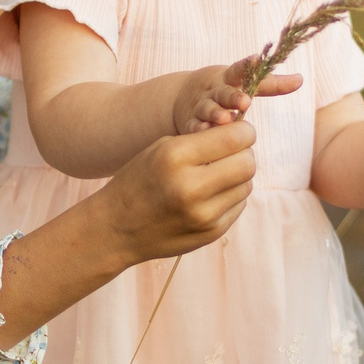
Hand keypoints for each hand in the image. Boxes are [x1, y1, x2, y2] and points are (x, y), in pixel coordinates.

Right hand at [98, 120, 257, 262]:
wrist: (116, 229)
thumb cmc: (139, 181)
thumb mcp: (161, 150)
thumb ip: (202, 141)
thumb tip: (244, 136)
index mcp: (175, 157)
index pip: (235, 137)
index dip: (244, 131)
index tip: (240, 132)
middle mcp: (190, 187)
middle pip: (248, 163)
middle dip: (245, 154)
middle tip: (233, 153)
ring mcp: (203, 214)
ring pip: (246, 185)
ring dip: (237, 177)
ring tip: (216, 176)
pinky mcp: (211, 232)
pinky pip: (238, 205)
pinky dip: (230, 196)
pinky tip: (210, 196)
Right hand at [174, 56, 304, 134]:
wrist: (184, 97)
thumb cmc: (224, 89)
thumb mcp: (244, 83)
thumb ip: (271, 84)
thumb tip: (301, 79)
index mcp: (228, 79)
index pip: (239, 70)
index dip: (248, 65)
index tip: (257, 59)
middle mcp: (214, 91)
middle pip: (224, 92)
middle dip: (234, 96)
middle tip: (245, 102)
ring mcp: (200, 106)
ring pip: (207, 108)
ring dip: (216, 113)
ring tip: (226, 119)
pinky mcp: (190, 122)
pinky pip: (194, 126)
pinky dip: (198, 129)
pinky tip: (204, 132)